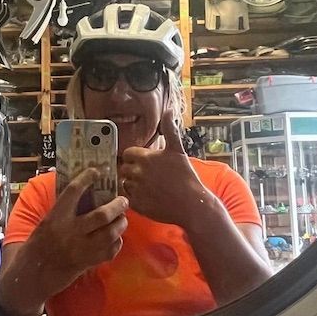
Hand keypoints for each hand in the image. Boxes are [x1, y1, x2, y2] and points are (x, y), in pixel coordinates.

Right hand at [27, 168, 128, 293]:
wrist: (32, 275)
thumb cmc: (38, 245)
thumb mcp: (47, 222)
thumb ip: (63, 210)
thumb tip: (83, 193)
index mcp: (56, 217)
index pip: (73, 191)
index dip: (86, 178)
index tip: (96, 171)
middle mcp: (70, 231)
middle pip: (101, 215)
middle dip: (117, 206)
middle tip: (123, 200)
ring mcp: (80, 249)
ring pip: (110, 233)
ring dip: (120, 224)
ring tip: (122, 218)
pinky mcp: (87, 263)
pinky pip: (110, 251)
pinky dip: (117, 242)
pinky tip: (116, 237)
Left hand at [120, 110, 204, 226]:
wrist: (191, 204)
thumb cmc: (185, 177)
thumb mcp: (178, 150)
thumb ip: (170, 130)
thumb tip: (169, 111)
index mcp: (145, 158)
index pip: (128, 153)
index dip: (135, 157)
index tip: (145, 163)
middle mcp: (138, 172)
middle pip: (125, 168)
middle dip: (133, 170)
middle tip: (149, 176)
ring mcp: (136, 189)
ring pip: (125, 183)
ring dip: (133, 184)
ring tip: (150, 187)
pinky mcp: (136, 204)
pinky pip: (128, 198)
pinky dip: (135, 198)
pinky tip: (149, 197)